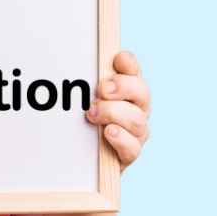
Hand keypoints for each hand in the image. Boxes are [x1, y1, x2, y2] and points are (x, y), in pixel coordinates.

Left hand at [86, 51, 149, 171]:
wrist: (83, 155)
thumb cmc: (84, 119)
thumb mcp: (84, 98)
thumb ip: (85, 83)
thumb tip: (74, 68)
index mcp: (127, 90)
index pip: (134, 71)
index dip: (128, 63)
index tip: (118, 60)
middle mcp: (137, 108)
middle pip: (142, 91)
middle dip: (122, 87)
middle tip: (102, 90)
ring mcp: (137, 131)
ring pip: (136, 119)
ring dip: (113, 113)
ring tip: (92, 113)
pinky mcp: (131, 152)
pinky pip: (132, 147)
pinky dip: (121, 138)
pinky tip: (109, 132)